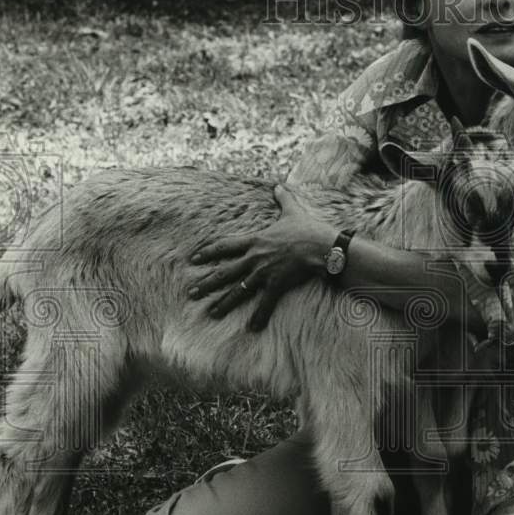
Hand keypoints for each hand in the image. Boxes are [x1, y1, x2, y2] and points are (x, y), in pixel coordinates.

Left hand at [188, 184, 335, 328]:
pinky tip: (252, 329)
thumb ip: (283, 199)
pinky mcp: (276, 285)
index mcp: (254, 240)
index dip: (207, 253)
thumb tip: (279, 185)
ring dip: (224, 304)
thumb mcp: (292, 210)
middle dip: (206, 284)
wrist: (322, 246)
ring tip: (212, 314)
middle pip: (224, 273)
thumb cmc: (308, 228)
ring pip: (238, 291)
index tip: (193, 260)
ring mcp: (263, 273)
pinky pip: (265, 305)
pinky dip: (259, 317)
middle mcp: (254, 258)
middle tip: (191, 293)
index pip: (224, 246)